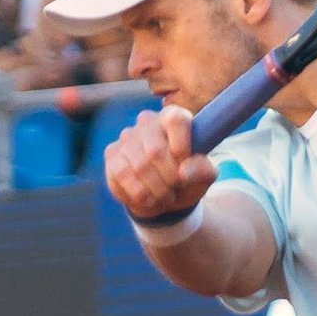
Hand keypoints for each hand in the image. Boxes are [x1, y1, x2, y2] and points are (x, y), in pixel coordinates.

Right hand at [100, 100, 216, 224]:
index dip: (181, 146)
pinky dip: (139, 194)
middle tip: (175, 187)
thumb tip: (184, 171)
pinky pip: (123, 175)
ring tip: (165, 195)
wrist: (164, 198)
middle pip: (156, 150)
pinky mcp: (111, 155)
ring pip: (139, 166)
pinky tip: (147, 197)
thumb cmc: (187, 179)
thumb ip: (203, 170)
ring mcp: (127, 137)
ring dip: (156, 190)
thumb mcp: (205, 176)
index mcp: (174, 117)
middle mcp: (148, 121)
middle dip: (169, 178)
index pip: (176, 120)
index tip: (184, 165)